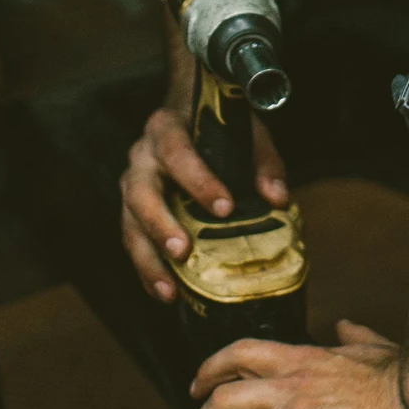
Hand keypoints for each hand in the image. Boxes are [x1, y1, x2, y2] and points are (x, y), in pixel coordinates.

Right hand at [119, 105, 288, 301]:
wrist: (190, 116)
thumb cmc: (219, 128)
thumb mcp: (246, 133)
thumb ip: (264, 162)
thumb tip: (277, 198)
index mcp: (167, 127)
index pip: (177, 152)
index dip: (198, 181)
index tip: (225, 208)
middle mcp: (142, 156)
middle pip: (141, 192)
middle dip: (160, 224)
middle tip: (183, 251)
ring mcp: (132, 184)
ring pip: (130, 223)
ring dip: (149, 258)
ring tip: (170, 289)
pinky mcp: (131, 211)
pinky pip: (133, 242)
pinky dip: (147, 269)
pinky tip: (166, 293)